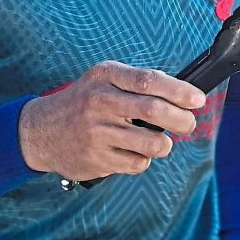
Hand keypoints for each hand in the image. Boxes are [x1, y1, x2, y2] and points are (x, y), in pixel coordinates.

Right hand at [18, 60, 204, 182]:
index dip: (180, 91)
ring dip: (165, 144)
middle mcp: (99, 101)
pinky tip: (132, 151)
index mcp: (105, 76)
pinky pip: (138, 163)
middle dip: (182, 119)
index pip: (149, 80)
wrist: (40, 130)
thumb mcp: (104, 80)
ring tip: (159, 141)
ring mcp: (96, 132)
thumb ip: (139, 83)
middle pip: (154, 110)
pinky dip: (144, 159)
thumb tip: (185, 95)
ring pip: (152, 142)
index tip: (198, 99)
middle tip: (188, 123)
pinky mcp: (96, 158)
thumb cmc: (84, 102)